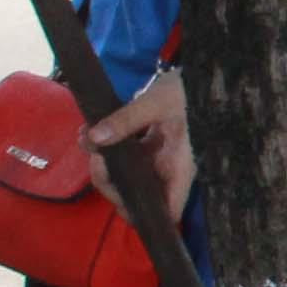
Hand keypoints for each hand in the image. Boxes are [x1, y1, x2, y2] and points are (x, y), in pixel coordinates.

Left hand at [88, 71, 194, 218]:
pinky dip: (107, 148)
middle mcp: (169, 170)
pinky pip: (125, 158)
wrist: (200, 72)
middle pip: (138, 197)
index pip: (167, 211)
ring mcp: (158, 160)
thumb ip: (127, 119)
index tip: (117, 194)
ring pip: (127, 178)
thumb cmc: (188, 90)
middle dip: (109, 181)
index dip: (145, 215)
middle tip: (95, 156)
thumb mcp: (158, 101)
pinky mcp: (150, 147)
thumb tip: (95, 139)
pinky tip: (92, 131)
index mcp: (180, 168)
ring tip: (86, 137)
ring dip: (103, 164)